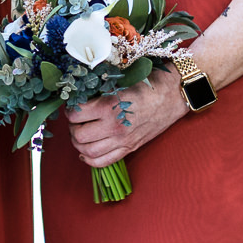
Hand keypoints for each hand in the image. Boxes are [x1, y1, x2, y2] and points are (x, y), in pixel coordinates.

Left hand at [67, 71, 186, 168]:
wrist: (173, 95)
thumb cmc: (148, 83)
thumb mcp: (120, 80)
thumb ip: (99, 89)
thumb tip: (79, 92)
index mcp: (110, 106)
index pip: (76, 114)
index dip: (70, 110)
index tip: (72, 106)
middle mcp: (114, 126)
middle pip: (79, 135)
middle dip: (72, 127)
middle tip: (75, 120)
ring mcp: (122, 140)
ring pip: (88, 151)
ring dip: (78, 143)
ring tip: (80, 133)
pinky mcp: (130, 148)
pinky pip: (103, 162)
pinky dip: (89, 160)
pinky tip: (85, 152)